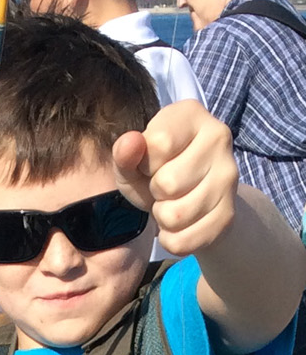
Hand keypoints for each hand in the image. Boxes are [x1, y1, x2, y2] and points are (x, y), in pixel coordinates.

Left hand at [112, 100, 237, 256]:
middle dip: (155, 193)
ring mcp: (229, 176)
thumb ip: (124, 154)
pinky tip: (180, 225)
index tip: (153, 164)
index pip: (158, 144)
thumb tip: (131, 142)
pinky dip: (172, 240)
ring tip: (172, 204)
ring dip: (163, 218)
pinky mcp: (229, 214)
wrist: (193, 203)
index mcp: (191, 114)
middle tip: (164, 188)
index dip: (145, 163)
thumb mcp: (132, 163)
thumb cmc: (156, 173)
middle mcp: (218, 137)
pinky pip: (184, 241)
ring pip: (175, 215)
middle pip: (168, 183)